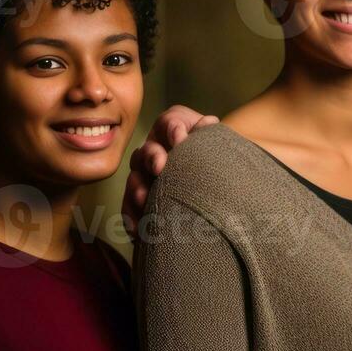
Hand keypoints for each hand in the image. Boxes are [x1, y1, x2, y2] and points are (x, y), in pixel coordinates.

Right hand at [121, 105, 219, 236]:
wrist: (221, 186)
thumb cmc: (221, 159)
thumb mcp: (220, 145)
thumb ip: (213, 134)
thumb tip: (208, 123)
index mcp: (176, 130)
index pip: (170, 121)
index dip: (172, 128)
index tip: (180, 139)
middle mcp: (157, 149)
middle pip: (147, 149)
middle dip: (152, 157)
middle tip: (160, 168)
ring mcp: (146, 173)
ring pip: (135, 177)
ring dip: (137, 187)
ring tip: (144, 198)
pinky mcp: (142, 198)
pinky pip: (130, 206)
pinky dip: (132, 216)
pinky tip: (137, 229)